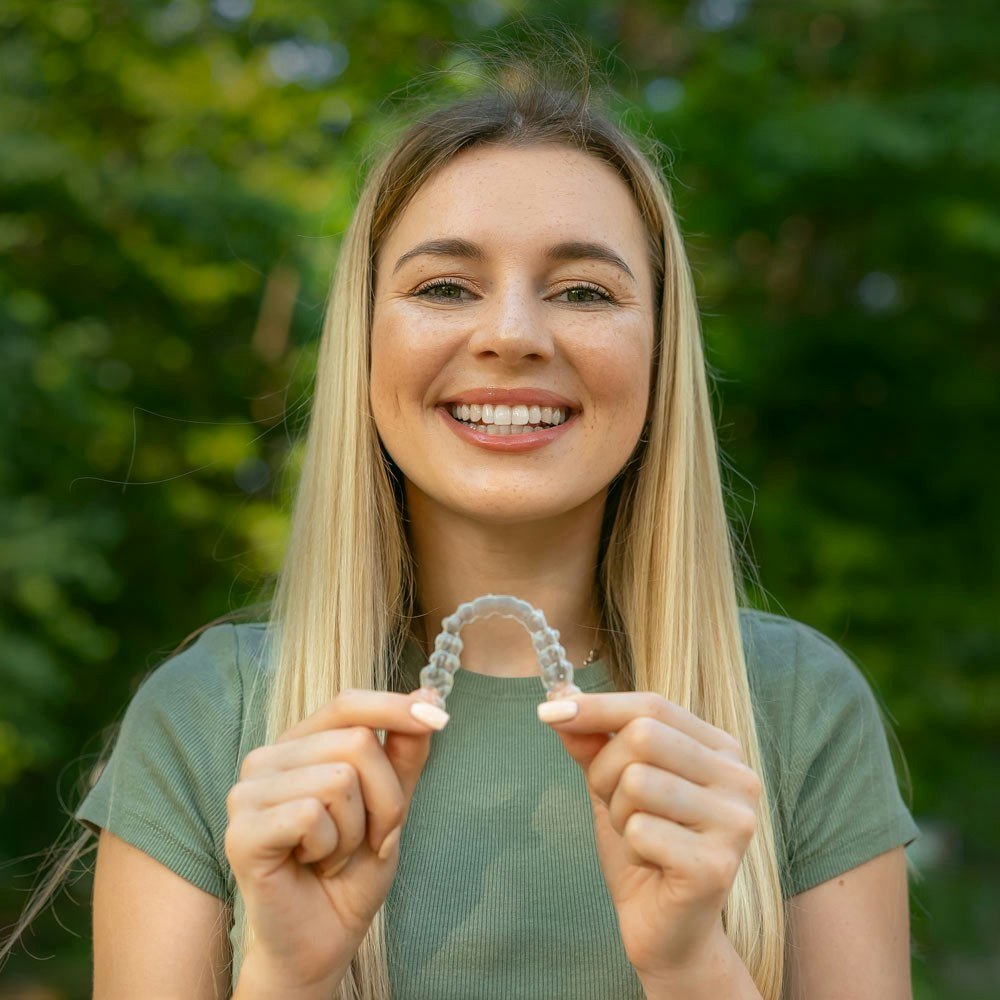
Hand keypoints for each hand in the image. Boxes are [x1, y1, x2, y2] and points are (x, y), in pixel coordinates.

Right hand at [225, 688, 447, 990]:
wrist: (323, 940)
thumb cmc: (351, 872)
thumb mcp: (391, 805)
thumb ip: (404, 753)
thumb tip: (427, 696)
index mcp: (300, 744)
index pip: (348, 703)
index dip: (395, 706)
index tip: (439, 716)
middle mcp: (267, 758)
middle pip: (357, 742)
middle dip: (387, 799)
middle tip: (370, 838)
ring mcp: (247, 792)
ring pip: (340, 779)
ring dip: (357, 830)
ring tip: (334, 855)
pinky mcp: (241, 831)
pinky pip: (312, 815)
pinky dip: (330, 848)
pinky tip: (313, 866)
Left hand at [537, 692, 760, 980]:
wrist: (666, 931)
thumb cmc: (644, 850)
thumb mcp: (613, 785)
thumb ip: (593, 741)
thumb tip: (560, 698)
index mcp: (721, 749)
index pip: (653, 705)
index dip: (598, 706)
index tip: (548, 710)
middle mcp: (739, 778)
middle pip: (643, 736)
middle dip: (604, 770)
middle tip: (611, 806)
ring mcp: (734, 822)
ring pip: (638, 781)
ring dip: (617, 813)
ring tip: (637, 838)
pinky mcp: (717, 865)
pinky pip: (640, 830)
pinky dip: (629, 847)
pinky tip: (649, 865)